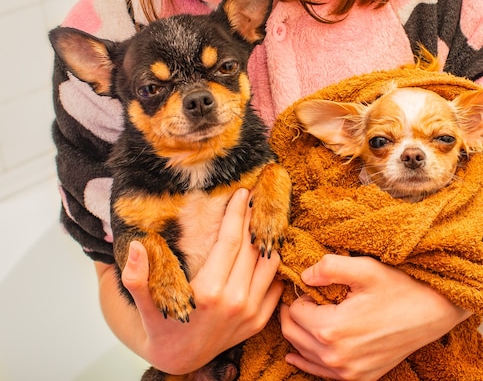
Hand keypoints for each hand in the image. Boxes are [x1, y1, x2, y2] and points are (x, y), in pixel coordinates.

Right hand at [97, 188, 282, 374]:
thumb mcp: (145, 303)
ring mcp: (251, 312)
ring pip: (270, 264)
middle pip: (252, 248)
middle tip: (256, 197)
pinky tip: (266, 249)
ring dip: (268, 240)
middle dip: (254, 219)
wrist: (180, 360)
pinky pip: (275, 285)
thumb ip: (136, 277)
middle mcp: (235, 301)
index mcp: (209, 292)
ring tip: (261, 219)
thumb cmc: (162, 326)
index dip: (237, 214)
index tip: (242, 193)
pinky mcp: (260, 321)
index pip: (230, 241)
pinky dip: (273, 266)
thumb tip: (137, 246)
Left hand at [280, 254, 470, 380]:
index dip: (298, 295)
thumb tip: (305, 275)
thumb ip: (329, 267)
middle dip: (293, 314)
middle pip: (293, 334)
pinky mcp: (358, 378)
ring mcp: (348, 372)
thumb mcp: (365, 269)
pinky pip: (320, 373)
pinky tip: (298, 352)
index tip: (308, 286)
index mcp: (333, 329)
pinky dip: (307, 359)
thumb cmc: (400, 289)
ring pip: (303, 353)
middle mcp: (336, 357)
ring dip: (299, 334)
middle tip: (304, 298)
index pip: (294, 312)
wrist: (432, 313)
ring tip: (308, 315)